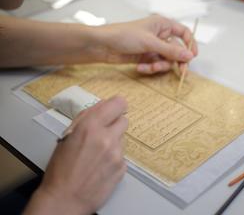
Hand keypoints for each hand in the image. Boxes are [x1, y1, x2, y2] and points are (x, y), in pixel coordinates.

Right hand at [24, 97, 127, 214]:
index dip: (117, 105)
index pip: (118, 104)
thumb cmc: (60, 168)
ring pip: (123, 138)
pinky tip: (101, 166)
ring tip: (97, 154)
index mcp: (90, 127)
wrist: (65, 199)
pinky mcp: (122, 167)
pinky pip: (122, 155)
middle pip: (124, 120)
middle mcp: (107, 138)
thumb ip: (86, 117)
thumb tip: (103, 105)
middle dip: (114, 125)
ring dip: (114, 141)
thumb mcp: (67, 136)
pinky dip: (114, 157)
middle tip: (102, 134)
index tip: (114, 109)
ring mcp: (117, 154)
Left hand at [95, 15, 197, 73]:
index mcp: (162, 25)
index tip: (192, 56)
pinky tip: (140, 67)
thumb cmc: (124, 36)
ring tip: (149, 67)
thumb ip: (171, 51)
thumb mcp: (150, 43)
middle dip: (176, 61)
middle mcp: (160, 36)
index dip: (190, 44)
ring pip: (166, 61)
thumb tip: (190, 56)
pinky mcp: (145, 58)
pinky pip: (155, 65)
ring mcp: (152, 48)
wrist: (102, 46)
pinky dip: (149, 68)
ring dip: (159, 66)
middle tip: (181, 72)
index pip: (183, 33)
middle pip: (176, 51)